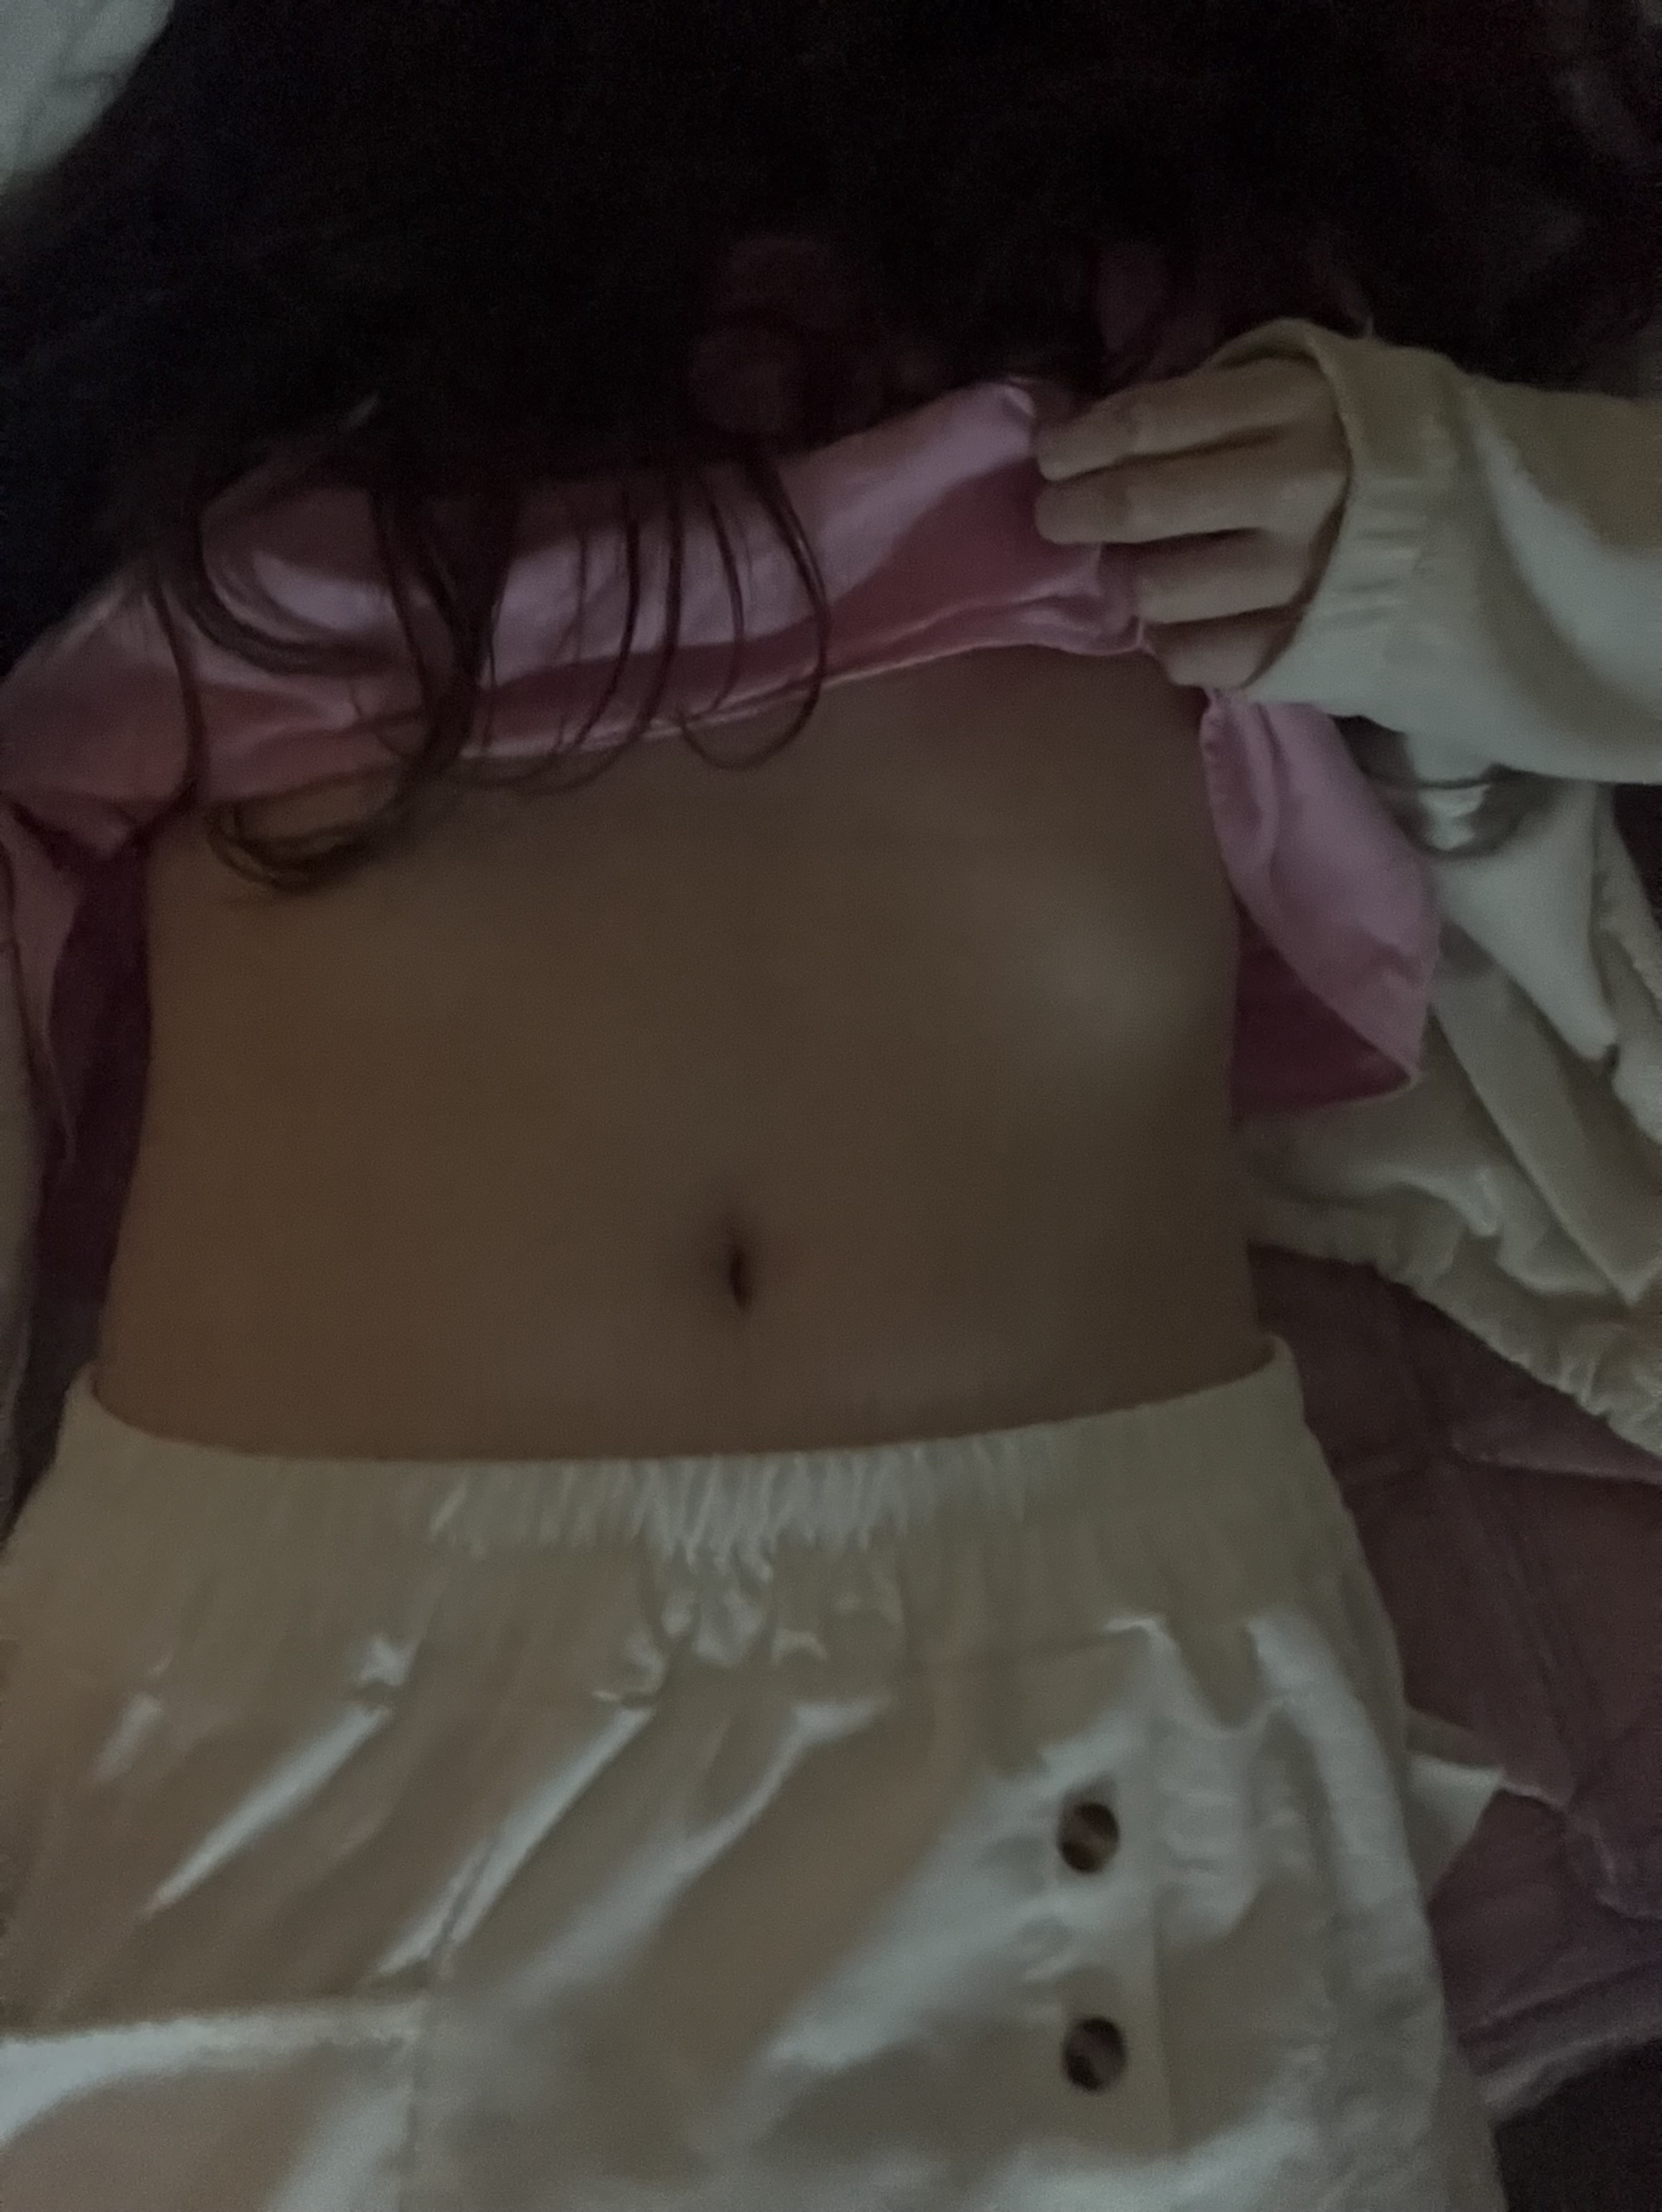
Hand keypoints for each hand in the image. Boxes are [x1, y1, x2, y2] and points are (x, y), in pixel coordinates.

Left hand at [1031, 357, 1352, 690]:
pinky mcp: (1302, 649)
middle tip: (1060, 516)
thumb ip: (1221, 396)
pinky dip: (1172, 641)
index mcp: (1293, 406)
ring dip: (1127, 580)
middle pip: (1140, 505)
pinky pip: (1193, 656)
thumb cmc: (1375, 444)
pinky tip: (1185, 620)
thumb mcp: (1314, 381)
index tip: (1051, 456)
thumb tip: (1104, 426)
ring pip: (1157, 589)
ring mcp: (1299, 576)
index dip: (1081, 441)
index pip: (1151, 421)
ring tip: (1136, 571)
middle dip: (1076, 512)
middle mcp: (1294, 488)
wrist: (1493, 526)